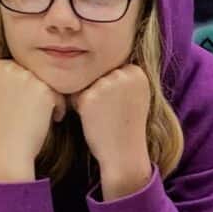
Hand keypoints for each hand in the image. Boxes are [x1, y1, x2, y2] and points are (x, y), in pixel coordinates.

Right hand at [0, 58, 65, 182]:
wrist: (8, 149)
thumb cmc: (3, 126)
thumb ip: (2, 73)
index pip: (20, 68)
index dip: (26, 89)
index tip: (21, 107)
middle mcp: (8, 67)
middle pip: (35, 73)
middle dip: (40, 92)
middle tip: (35, 113)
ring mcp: (26, 77)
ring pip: (48, 81)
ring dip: (51, 98)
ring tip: (45, 116)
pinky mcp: (43, 89)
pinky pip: (59, 93)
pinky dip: (59, 107)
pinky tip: (53, 119)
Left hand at [71, 63, 155, 198]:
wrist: (125, 154)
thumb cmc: (127, 127)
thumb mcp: (135, 96)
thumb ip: (124, 77)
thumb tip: (101, 57)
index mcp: (137, 72)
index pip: (112, 70)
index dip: (112, 91)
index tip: (122, 107)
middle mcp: (123, 74)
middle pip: (98, 75)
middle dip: (99, 93)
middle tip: (112, 114)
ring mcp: (106, 84)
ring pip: (86, 85)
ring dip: (89, 100)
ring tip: (104, 118)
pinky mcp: (90, 96)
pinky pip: (76, 96)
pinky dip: (80, 109)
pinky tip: (94, 121)